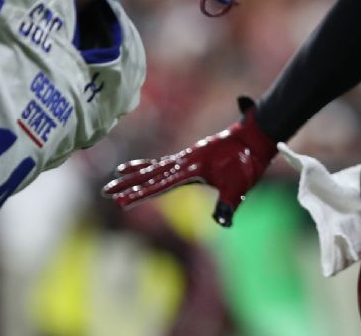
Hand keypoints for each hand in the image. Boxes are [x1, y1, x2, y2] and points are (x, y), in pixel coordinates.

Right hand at [102, 97, 277, 226]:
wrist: (254, 138)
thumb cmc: (247, 163)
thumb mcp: (239, 187)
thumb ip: (228, 204)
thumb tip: (222, 223)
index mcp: (192, 169)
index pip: (161, 184)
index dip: (141, 194)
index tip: (122, 201)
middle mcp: (184, 161)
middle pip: (151, 174)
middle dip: (129, 184)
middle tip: (106, 192)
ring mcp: (186, 157)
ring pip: (154, 166)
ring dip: (134, 174)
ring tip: (114, 178)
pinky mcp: (190, 156)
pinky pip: (163, 162)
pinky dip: (148, 165)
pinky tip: (138, 168)